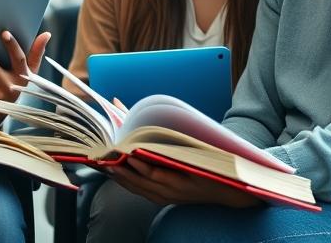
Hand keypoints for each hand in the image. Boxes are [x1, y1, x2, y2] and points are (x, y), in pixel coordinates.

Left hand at [107, 155, 259, 207]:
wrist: (228, 191)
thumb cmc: (212, 167)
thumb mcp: (199, 155)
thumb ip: (178, 144)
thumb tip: (157, 132)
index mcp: (180, 181)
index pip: (154, 173)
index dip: (138, 164)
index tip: (125, 153)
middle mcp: (170, 192)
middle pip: (139, 181)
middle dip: (119, 168)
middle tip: (104, 157)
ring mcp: (165, 197)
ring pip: (136, 187)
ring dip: (119, 175)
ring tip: (103, 162)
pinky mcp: (163, 198)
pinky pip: (139, 190)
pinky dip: (126, 180)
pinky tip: (115, 171)